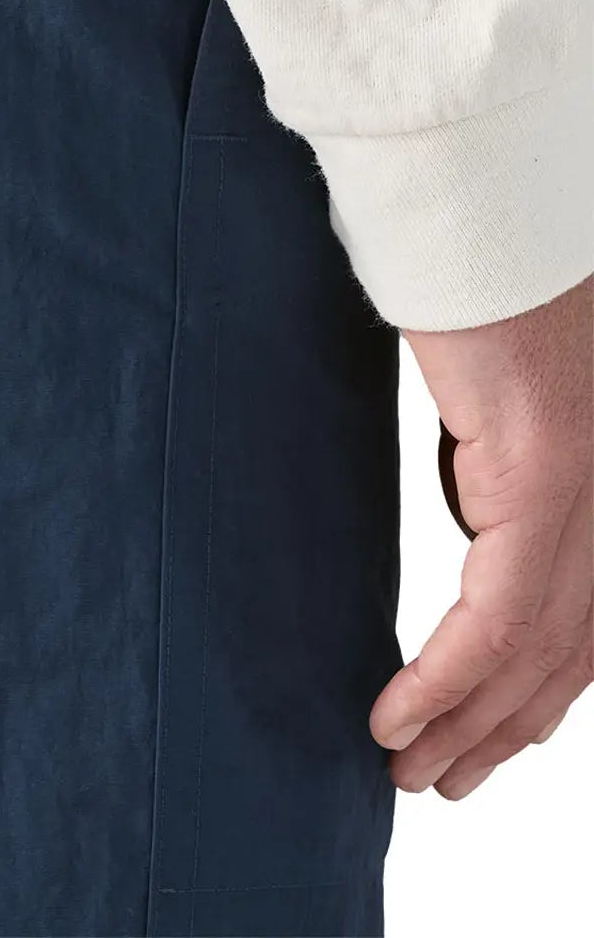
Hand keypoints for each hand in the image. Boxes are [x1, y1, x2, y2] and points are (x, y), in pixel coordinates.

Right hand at [371, 276, 592, 798]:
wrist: (482, 198)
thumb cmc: (472, 264)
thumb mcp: (490, 381)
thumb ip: (496, 444)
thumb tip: (469, 495)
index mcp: (593, 471)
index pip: (583, 619)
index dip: (533, 694)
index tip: (481, 739)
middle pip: (569, 652)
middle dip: (501, 730)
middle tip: (442, 780)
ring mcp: (586, 485)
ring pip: (540, 650)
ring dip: (470, 724)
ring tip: (413, 770)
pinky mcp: (543, 471)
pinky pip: (500, 611)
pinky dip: (449, 677)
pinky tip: (403, 713)